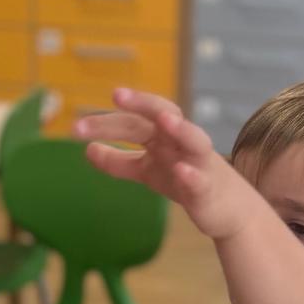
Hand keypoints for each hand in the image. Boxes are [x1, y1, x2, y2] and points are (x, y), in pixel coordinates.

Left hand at [75, 88, 261, 241]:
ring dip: (180, 128)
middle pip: (162, 115)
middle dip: (142, 104)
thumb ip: (119, 162)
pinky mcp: (209, 188)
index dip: (107, 123)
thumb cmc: (185, 180)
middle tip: (117, 95)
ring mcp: (199, 162)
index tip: (78, 126)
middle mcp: (181, 141)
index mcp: (163, 135)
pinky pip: (201, 179)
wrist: (225, 208)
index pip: (133, 122)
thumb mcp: (147, 171)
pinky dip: (192, 173)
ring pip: (193, 139)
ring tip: (164, 120)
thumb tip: (88, 150)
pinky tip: (181, 170)